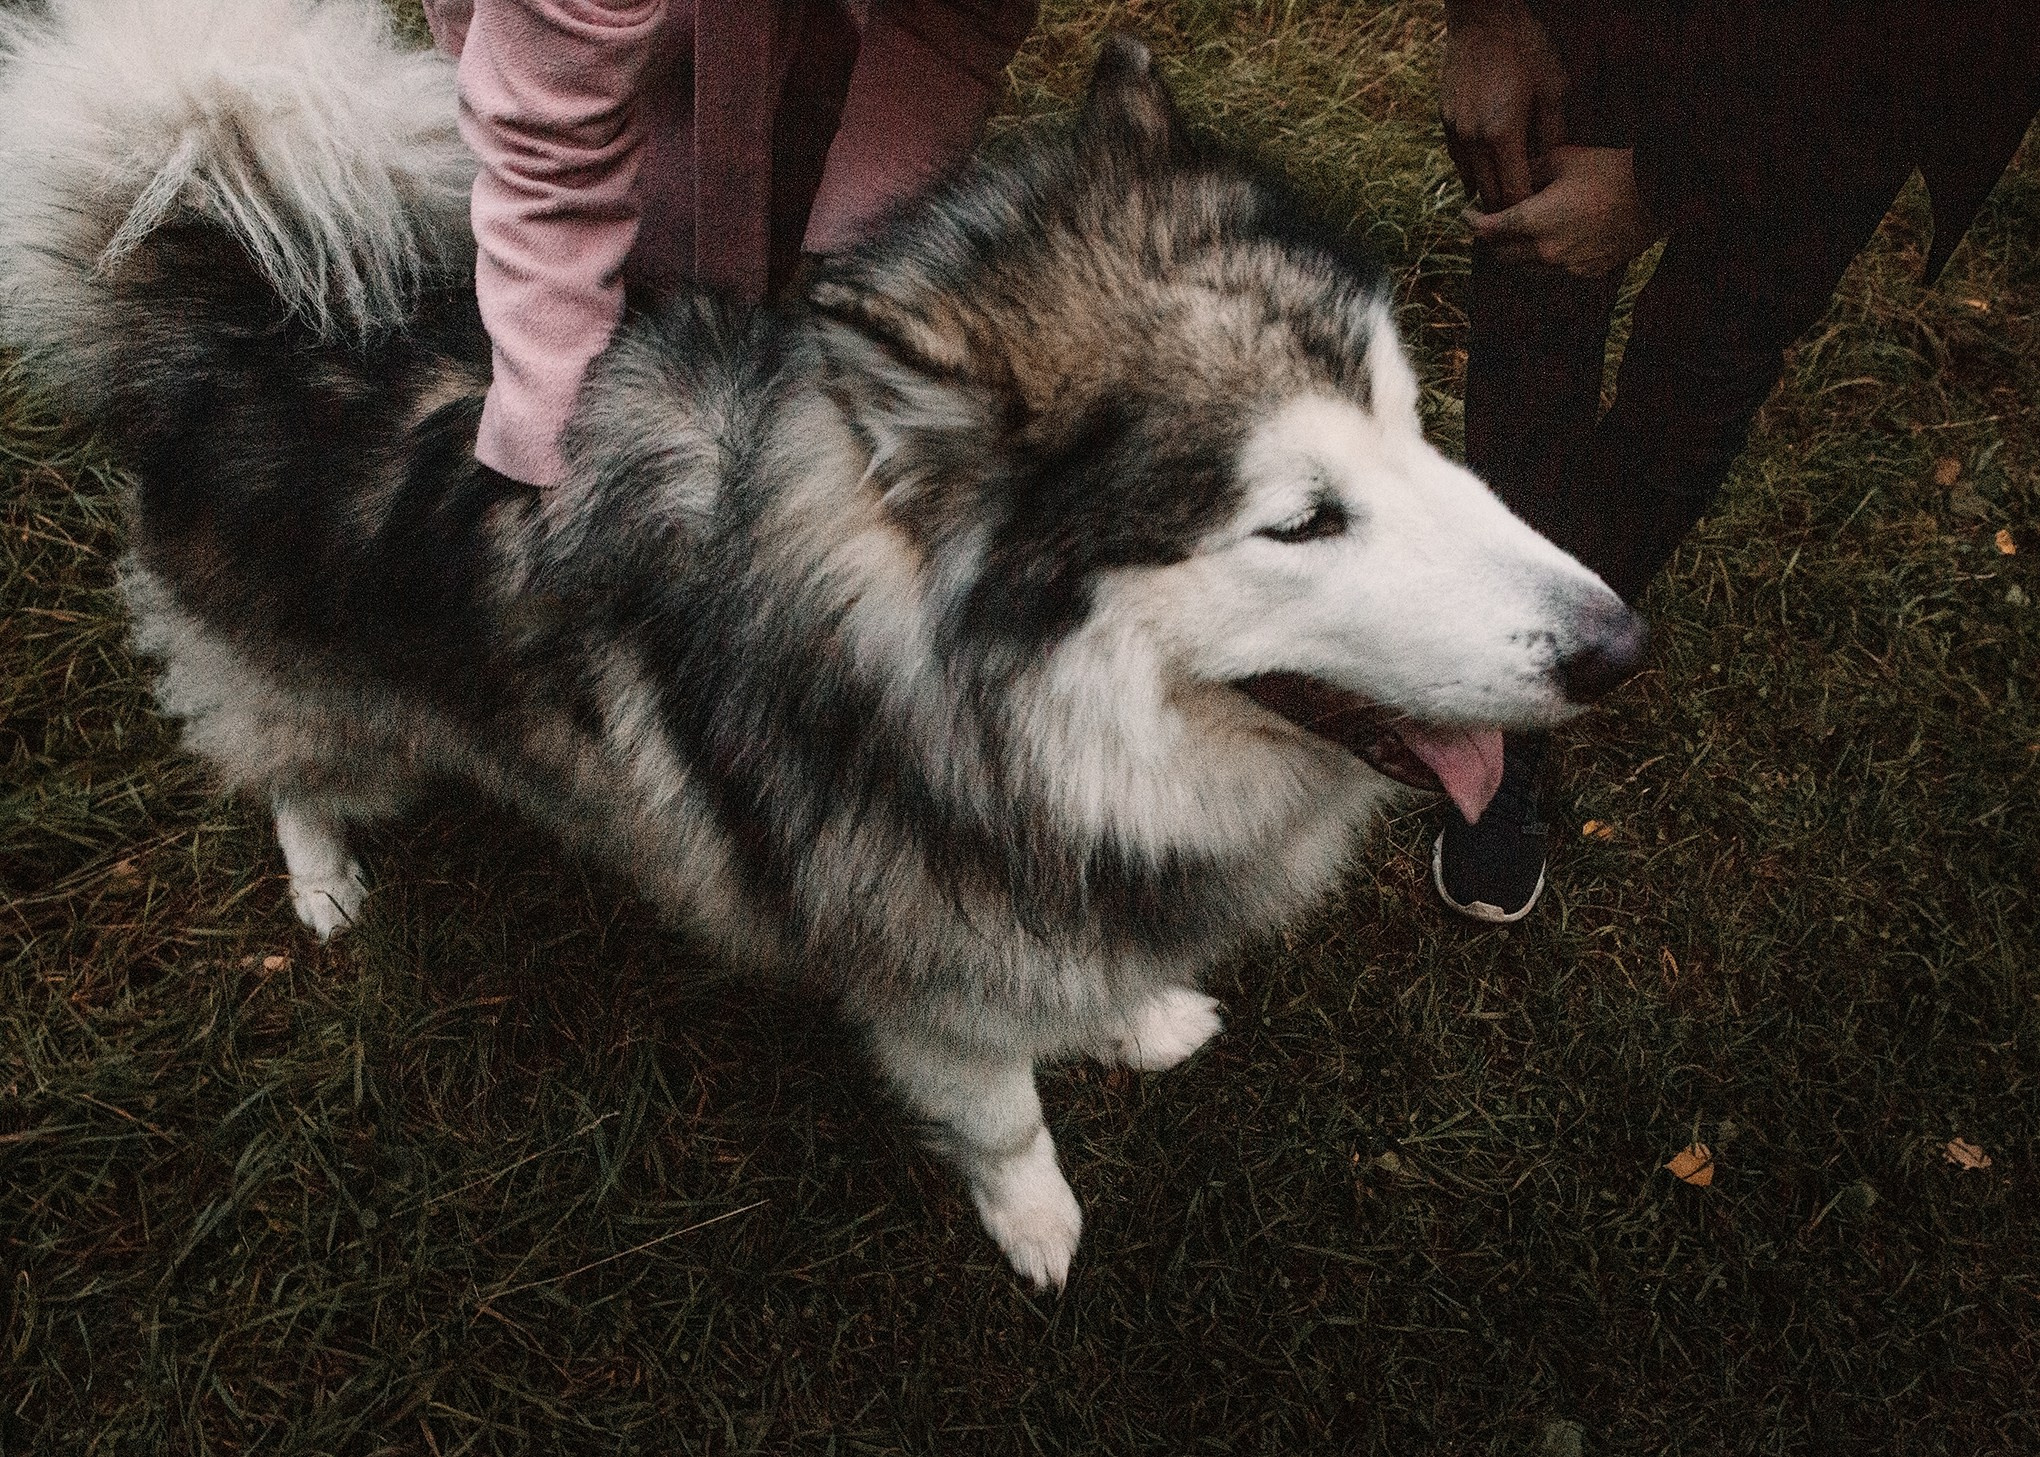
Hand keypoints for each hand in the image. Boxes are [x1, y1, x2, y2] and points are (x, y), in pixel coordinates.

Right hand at [1441, 0, 1568, 212]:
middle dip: (1506, 206)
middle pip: (1488, 194)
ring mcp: (1455, 130)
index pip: (1512, 193)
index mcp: (1502, 135)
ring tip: (1506, 192)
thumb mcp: (1553, 87)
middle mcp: (1473, 139)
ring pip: (1469, 179)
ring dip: (1487, 190)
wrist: (1483, 17)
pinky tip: (1486, 170)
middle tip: (1525, 212)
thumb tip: (1551, 166)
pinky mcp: (1445, 119)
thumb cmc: (1525, 47)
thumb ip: (1553, 133)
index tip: (1540, 210)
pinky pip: (1458, 158)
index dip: (1526, 207)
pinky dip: (1472, 169)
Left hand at [1464, 145, 1655, 276]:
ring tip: (1517, 233)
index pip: (1485, 231)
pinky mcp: (1586, 274)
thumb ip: (1527, 173)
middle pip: (1499, 255)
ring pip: (1523, 269)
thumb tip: (1507, 181)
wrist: (1658, 193)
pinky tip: (1549, 242)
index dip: (1471, 221)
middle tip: (1490, 222)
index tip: (1467, 213)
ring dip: (1514, 253)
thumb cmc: (1609, 169)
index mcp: (1533, 221)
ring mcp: (1565, 267)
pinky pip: (1552, 273)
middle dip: (1489, 239)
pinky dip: (1542, 260)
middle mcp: (1544, 251)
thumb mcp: (1561, 158)